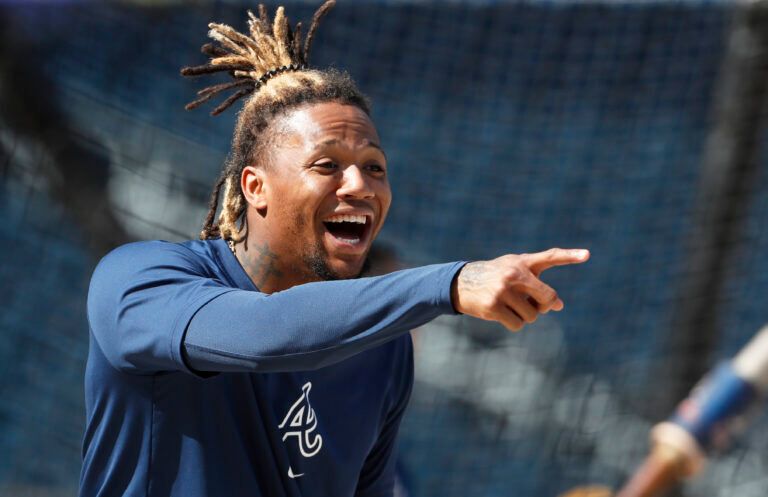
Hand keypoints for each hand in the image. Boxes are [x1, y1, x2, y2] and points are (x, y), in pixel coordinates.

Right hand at [451, 248, 589, 330]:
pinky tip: (501, 314)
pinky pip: (517, 325)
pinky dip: (513, 324)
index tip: (587, 254)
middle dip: (544, 306)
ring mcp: (503, 290)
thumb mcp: (514, 273)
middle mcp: (514, 274)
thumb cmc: (494, 276)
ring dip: (525, 316)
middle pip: (547, 298)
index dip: (569, 255)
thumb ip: (538, 285)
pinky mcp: (493, 306)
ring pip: (532, 315)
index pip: (550, 256)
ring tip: (509, 306)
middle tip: (533, 304)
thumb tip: (559, 306)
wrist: (460, 283)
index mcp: (522, 262)